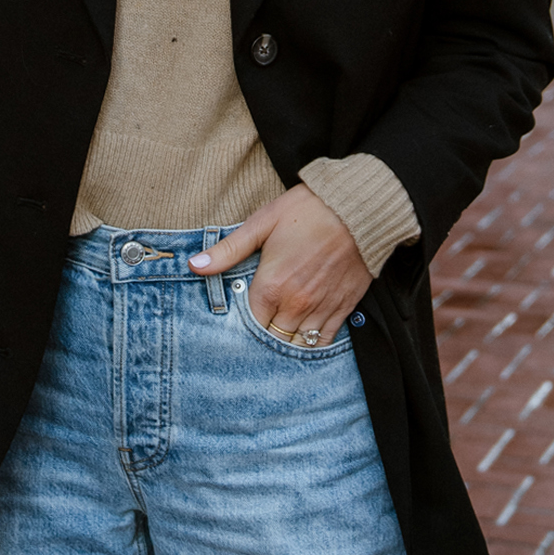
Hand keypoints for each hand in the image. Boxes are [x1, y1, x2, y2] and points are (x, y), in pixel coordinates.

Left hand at [189, 184, 370, 344]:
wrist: (359, 209)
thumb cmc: (308, 211)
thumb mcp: (261, 223)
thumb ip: (227, 250)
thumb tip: (194, 266)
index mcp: (271, 286)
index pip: (248, 325)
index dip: (240, 326)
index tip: (238, 322)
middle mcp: (296, 304)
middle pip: (271, 340)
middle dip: (261, 338)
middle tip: (255, 334)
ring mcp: (321, 309)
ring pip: (297, 345)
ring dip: (285, 344)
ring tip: (276, 338)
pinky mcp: (343, 308)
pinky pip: (324, 341)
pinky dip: (312, 344)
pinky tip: (302, 339)